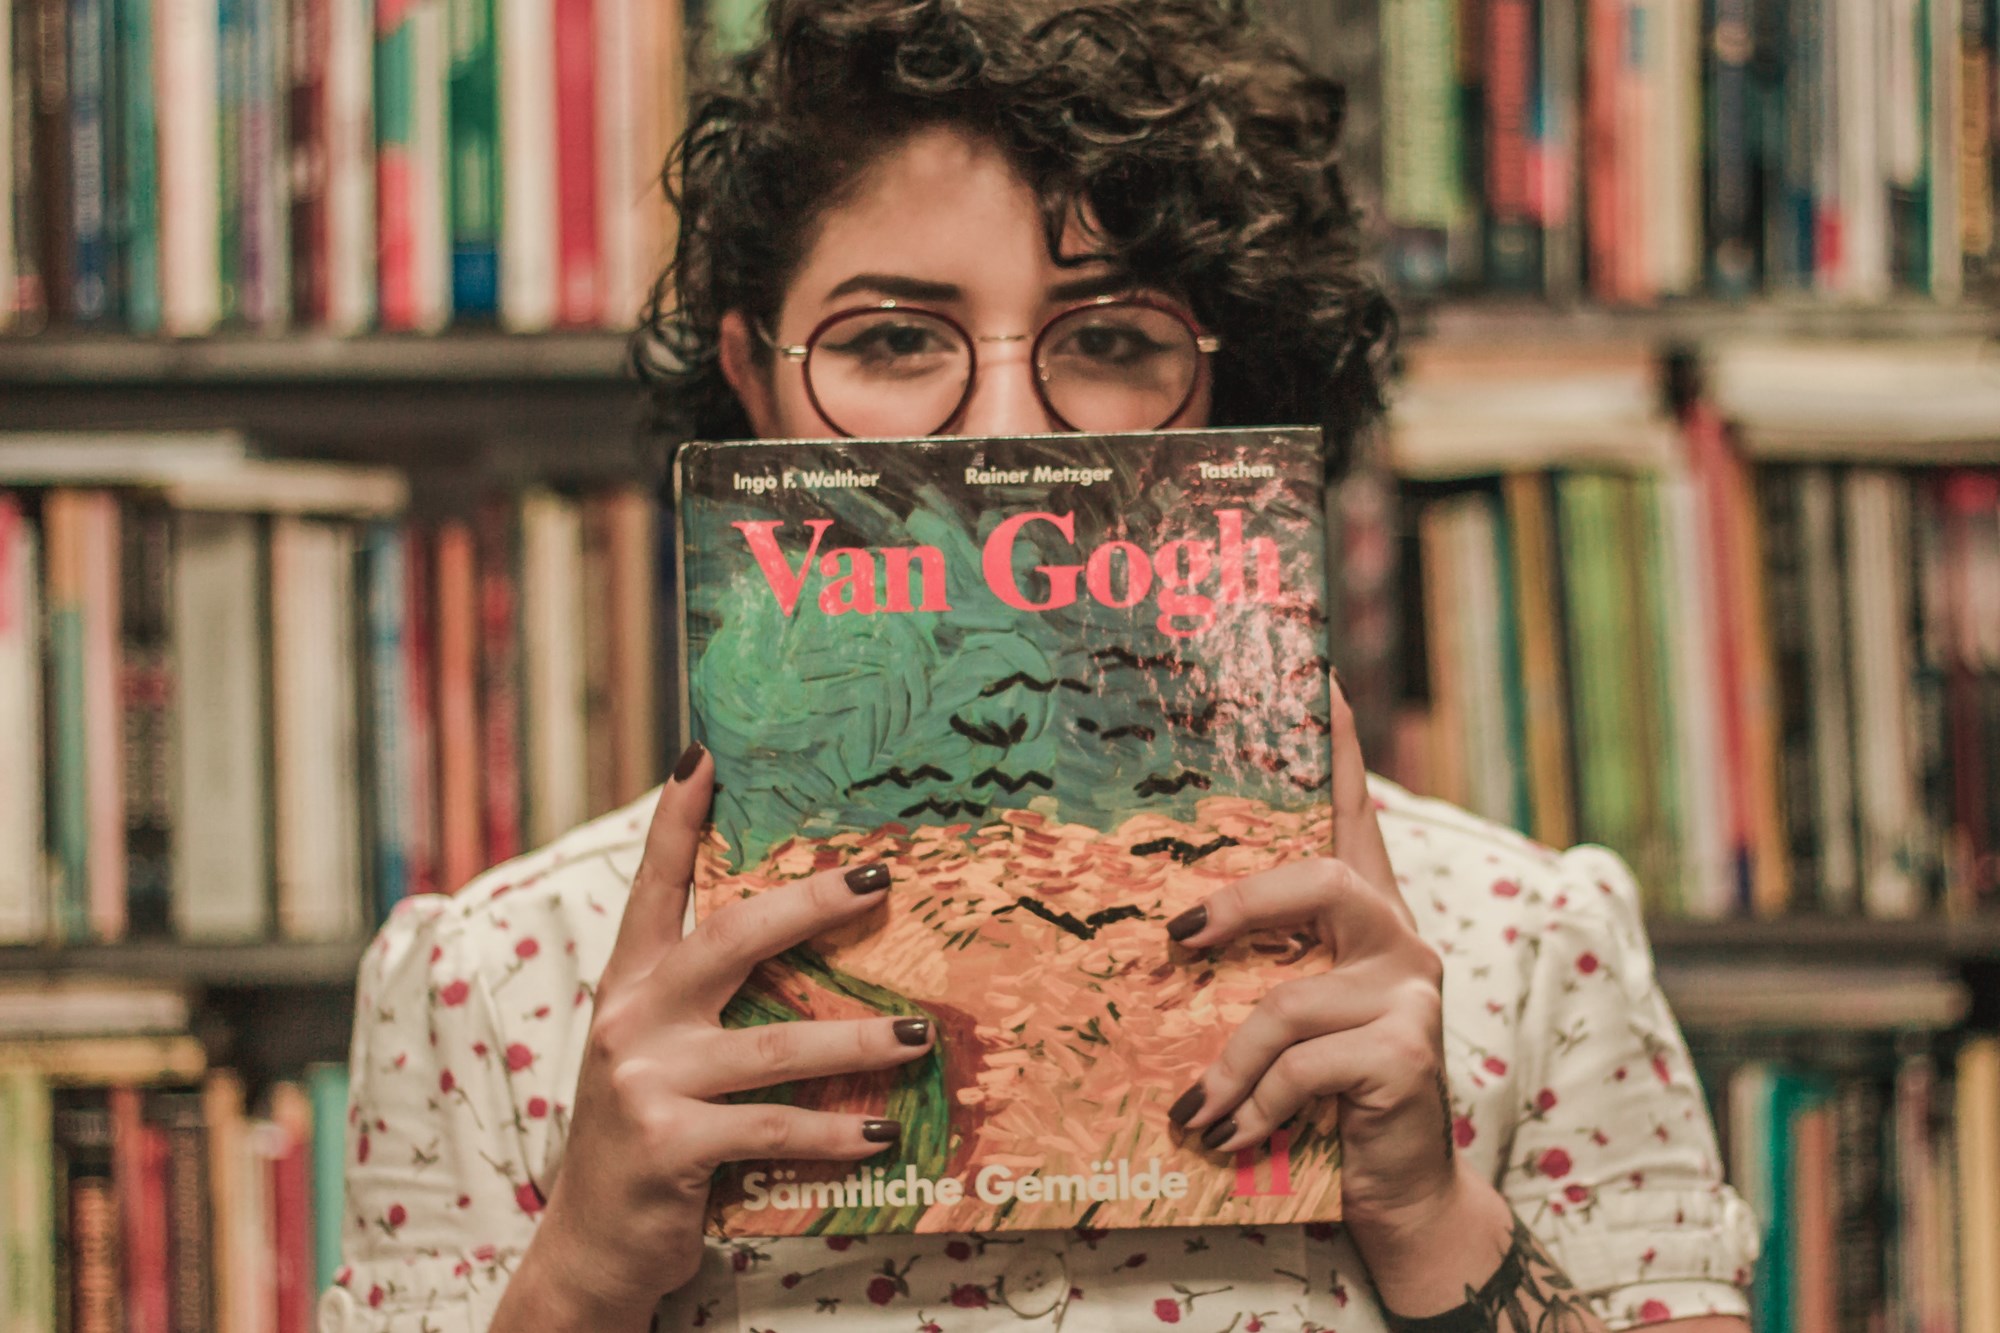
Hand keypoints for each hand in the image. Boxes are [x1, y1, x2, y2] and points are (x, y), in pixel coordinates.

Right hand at [495, 744, 933, 1330]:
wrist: (592, 1245)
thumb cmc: (650, 1133)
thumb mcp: (661, 1053)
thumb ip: (708, 999)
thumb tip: (804, 936)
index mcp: (630, 983)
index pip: (654, 885)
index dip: (677, 820)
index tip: (703, 755)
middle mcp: (631, 1017)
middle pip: (731, 937)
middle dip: (810, 902)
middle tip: (878, 878)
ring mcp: (646, 1079)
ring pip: (776, 1045)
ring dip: (858, 1041)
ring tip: (918, 1036)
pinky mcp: (670, 1142)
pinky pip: (774, 1129)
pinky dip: (835, 1135)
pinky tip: (882, 1134)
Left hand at [1163, 674, 1457, 1234]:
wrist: (1400, 1196)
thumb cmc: (1325, 1098)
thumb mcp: (1282, 1021)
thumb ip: (1251, 972)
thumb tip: (1157, 942)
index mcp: (1365, 919)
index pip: (1355, 814)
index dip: (1339, 746)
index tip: (1319, 672)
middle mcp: (1400, 939)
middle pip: (1324, 881)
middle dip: (1240, 905)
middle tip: (1176, 938)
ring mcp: (1411, 994)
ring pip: (1289, 1000)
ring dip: (1228, 1063)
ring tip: (1195, 1110)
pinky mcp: (1410, 1054)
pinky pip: (1301, 1068)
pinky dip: (1254, 1106)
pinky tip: (1236, 1138)